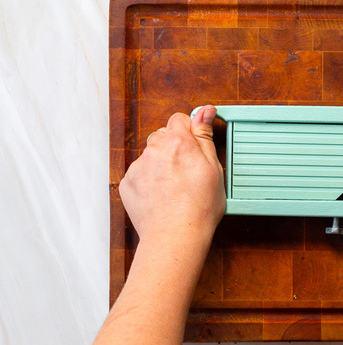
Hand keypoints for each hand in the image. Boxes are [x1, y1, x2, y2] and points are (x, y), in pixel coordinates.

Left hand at [119, 105, 225, 244]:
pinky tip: (162, 195)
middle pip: (163, 136)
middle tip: (187, 171)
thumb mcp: (213, 167)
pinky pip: (139, 173)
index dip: (190, 132)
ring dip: (160, 164)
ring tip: (174, 187)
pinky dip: (149, 180)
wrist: (176, 235)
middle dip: (174, 148)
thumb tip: (205, 110)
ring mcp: (138, 167)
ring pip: (151, 156)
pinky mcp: (128, 183)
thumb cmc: (199, 206)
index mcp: (179, 142)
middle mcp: (155, 149)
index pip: (179, 119)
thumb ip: (204, 134)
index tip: (195, 148)